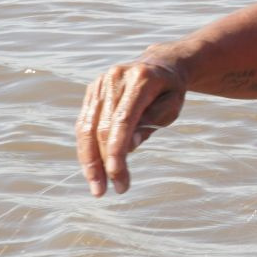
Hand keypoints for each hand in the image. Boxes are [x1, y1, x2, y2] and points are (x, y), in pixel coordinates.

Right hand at [76, 57, 187, 196]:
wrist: (160, 65)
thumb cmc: (169, 91)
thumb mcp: (172, 107)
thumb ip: (151, 123)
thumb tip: (127, 147)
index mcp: (140, 79)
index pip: (122, 122)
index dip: (116, 153)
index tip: (118, 179)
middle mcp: (115, 78)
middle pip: (101, 127)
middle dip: (102, 163)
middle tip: (107, 191)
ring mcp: (100, 82)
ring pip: (86, 127)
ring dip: (88, 160)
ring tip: (96, 187)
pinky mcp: (92, 90)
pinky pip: (84, 123)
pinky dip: (85, 147)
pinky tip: (92, 168)